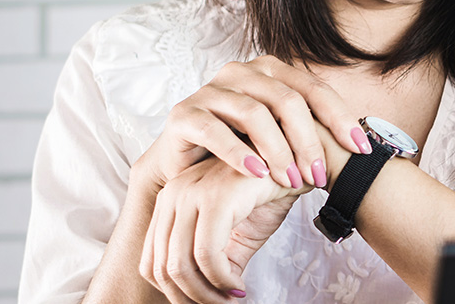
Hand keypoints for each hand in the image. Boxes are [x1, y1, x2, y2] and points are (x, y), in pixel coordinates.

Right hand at [135, 55, 369, 191]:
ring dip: (278, 150)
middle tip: (318, 175)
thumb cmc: (244, 155)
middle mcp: (242, 72)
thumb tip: (362, 146)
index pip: (313, 90)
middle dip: (308, 141)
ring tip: (291, 180)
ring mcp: (210, 89)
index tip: (360, 149)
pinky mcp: (183, 113)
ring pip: (254, 113)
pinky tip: (257, 173)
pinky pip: (214, 129)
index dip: (339, 118)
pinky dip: (238, 153)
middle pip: (287, 101)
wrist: (186, 173)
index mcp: (272, 71)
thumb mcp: (284, 141)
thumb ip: (313, 134)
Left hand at [139, 157, 303, 301]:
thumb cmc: (269, 192)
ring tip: (231, 299)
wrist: (303, 163)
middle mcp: (173, 193)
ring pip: (181, 265)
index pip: (151, 262)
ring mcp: (192, 192)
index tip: (207, 302)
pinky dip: (222, 280)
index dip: (175, 293)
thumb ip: (213, 261)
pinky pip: (208, 254)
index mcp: (170, 201)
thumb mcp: (235, 234)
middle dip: (191, 298)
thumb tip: (205, 297)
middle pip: (162, 268)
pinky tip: (239, 286)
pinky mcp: (216, 197)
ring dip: (207, 294)